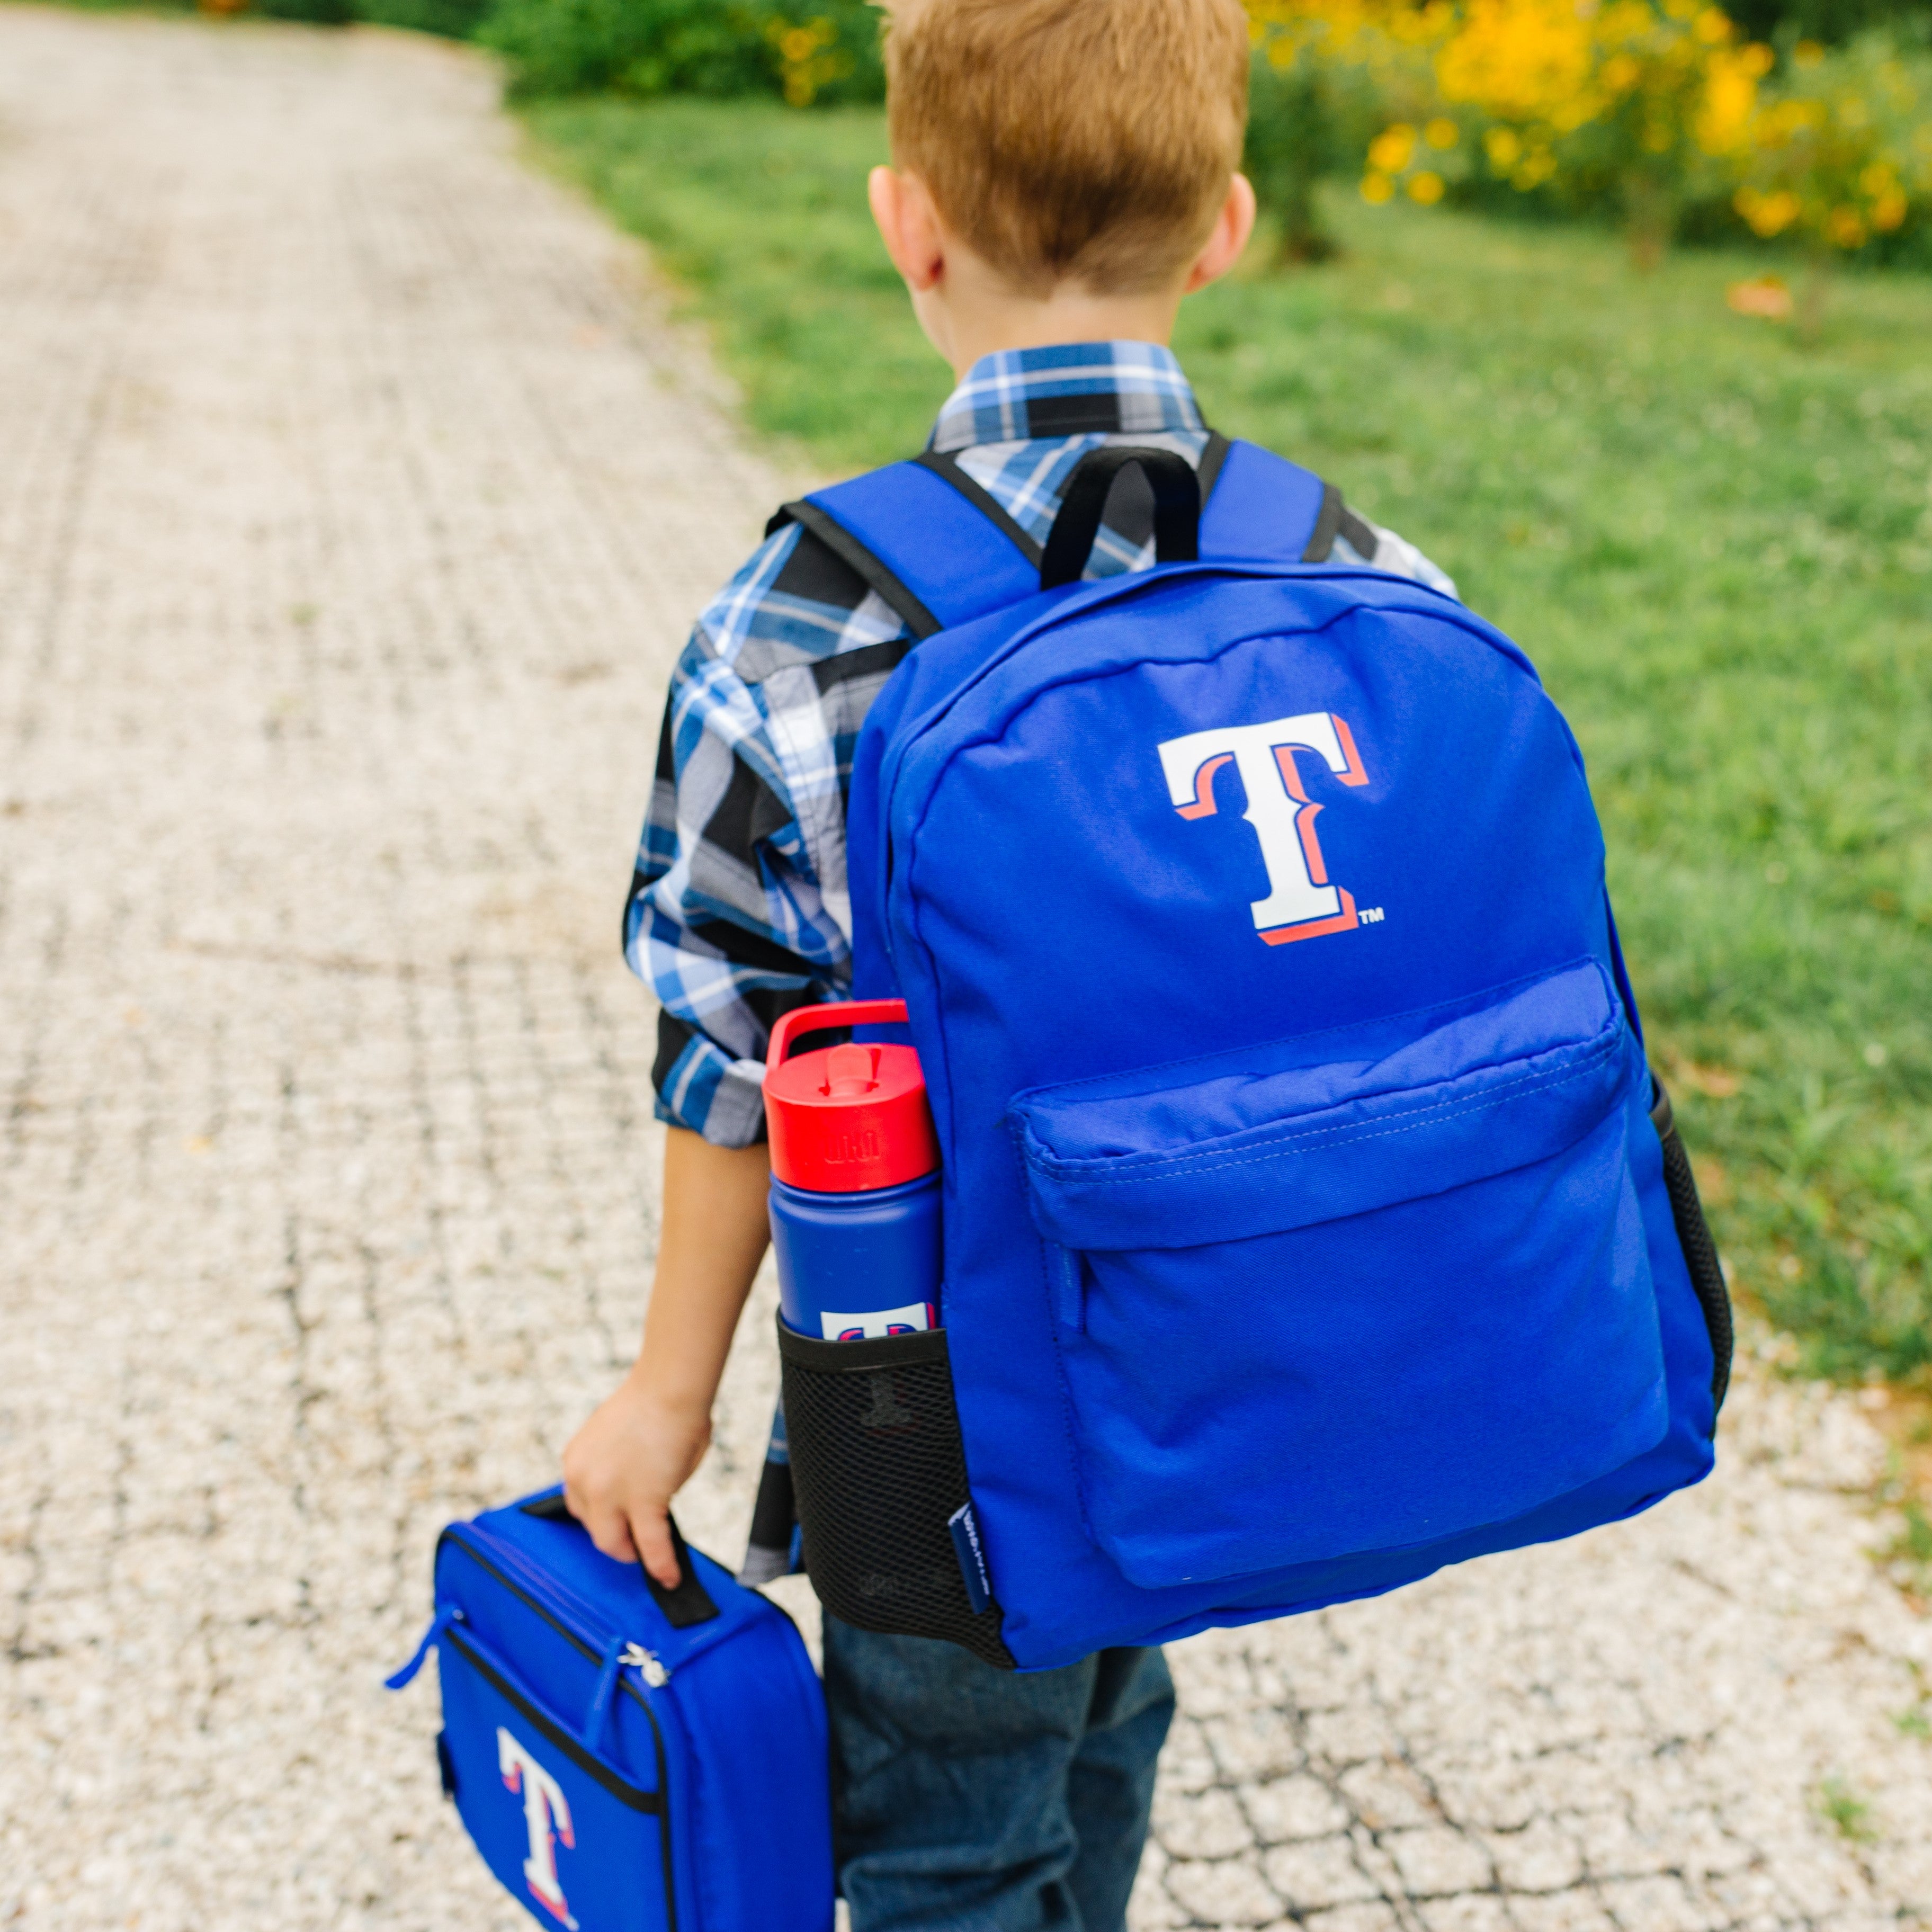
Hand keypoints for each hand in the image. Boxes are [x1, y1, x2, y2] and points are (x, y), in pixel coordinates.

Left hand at [562, 1372, 710, 1588]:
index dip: (600, 1516)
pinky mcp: (642, 1502)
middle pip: (592, 1527)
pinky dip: (660, 1564)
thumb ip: (618, 1471)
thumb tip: (638, 1497)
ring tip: (649, 1560)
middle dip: (614, 1537)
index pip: (579, 1503)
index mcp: (574, 1461)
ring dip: (632, 1553)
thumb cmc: (656, 1403)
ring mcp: (609, 1495)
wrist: (670, 1387)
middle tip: (633, 1543)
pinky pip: (651, 1544)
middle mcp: (582, 1480)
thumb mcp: (616, 1438)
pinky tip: (670, 1577)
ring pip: (614, 1542)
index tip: (616, 1521)